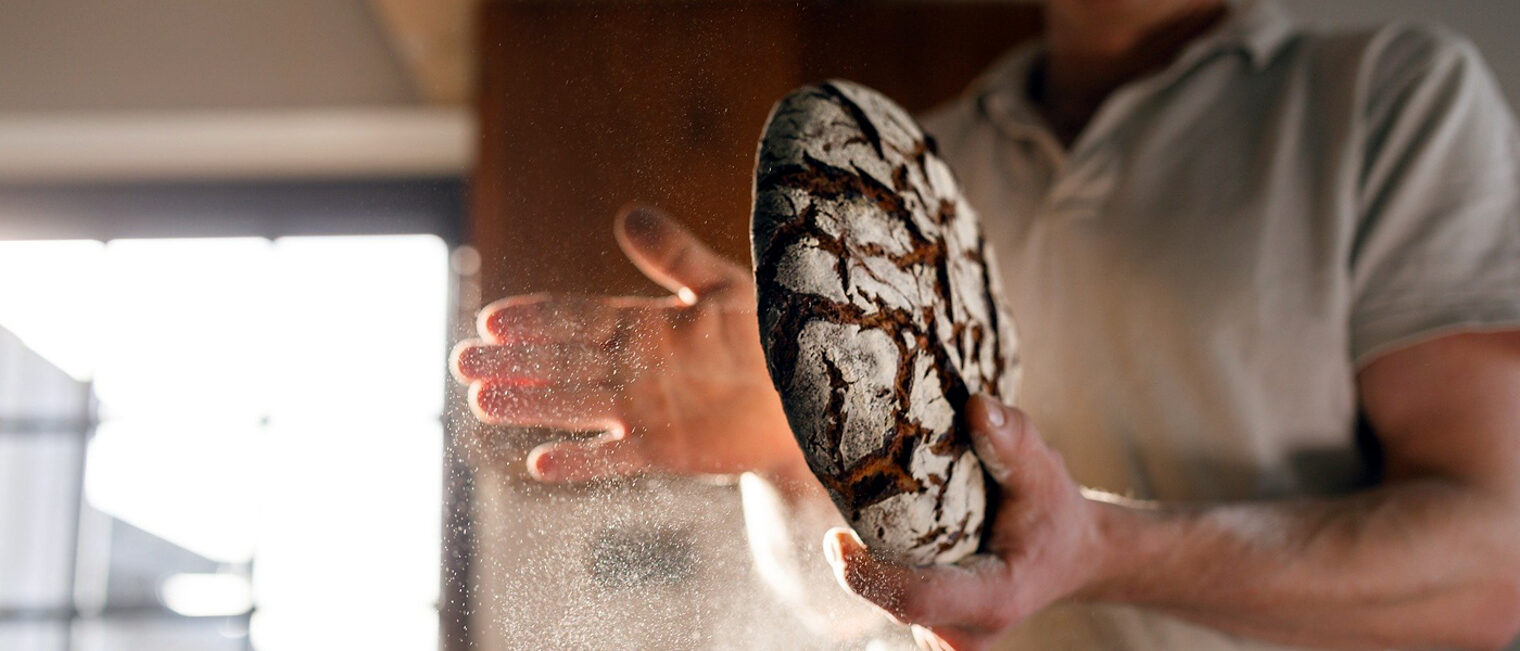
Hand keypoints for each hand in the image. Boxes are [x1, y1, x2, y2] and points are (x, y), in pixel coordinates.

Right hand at [451, 206, 807, 482]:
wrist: (807, 395)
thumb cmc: (769, 333)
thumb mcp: (724, 285)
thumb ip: (675, 255)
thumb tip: (627, 215)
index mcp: (642, 324)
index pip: (577, 317)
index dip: (536, 318)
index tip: (492, 317)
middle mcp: (632, 367)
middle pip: (562, 362)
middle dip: (513, 361)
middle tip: (462, 361)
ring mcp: (643, 410)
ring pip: (575, 405)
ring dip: (530, 405)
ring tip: (481, 401)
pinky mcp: (664, 449)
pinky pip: (615, 457)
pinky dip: (581, 463)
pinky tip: (541, 464)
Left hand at [822, 395, 1112, 649]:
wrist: (1070, 555)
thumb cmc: (1054, 514)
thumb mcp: (1044, 473)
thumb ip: (1014, 441)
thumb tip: (977, 405)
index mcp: (994, 599)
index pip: (916, 599)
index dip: (868, 576)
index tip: (835, 539)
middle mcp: (966, 632)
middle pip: (893, 600)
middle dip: (863, 560)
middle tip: (846, 511)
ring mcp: (948, 637)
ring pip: (888, 601)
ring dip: (872, 562)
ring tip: (874, 518)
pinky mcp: (933, 629)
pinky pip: (891, 600)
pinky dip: (882, 569)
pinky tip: (890, 537)